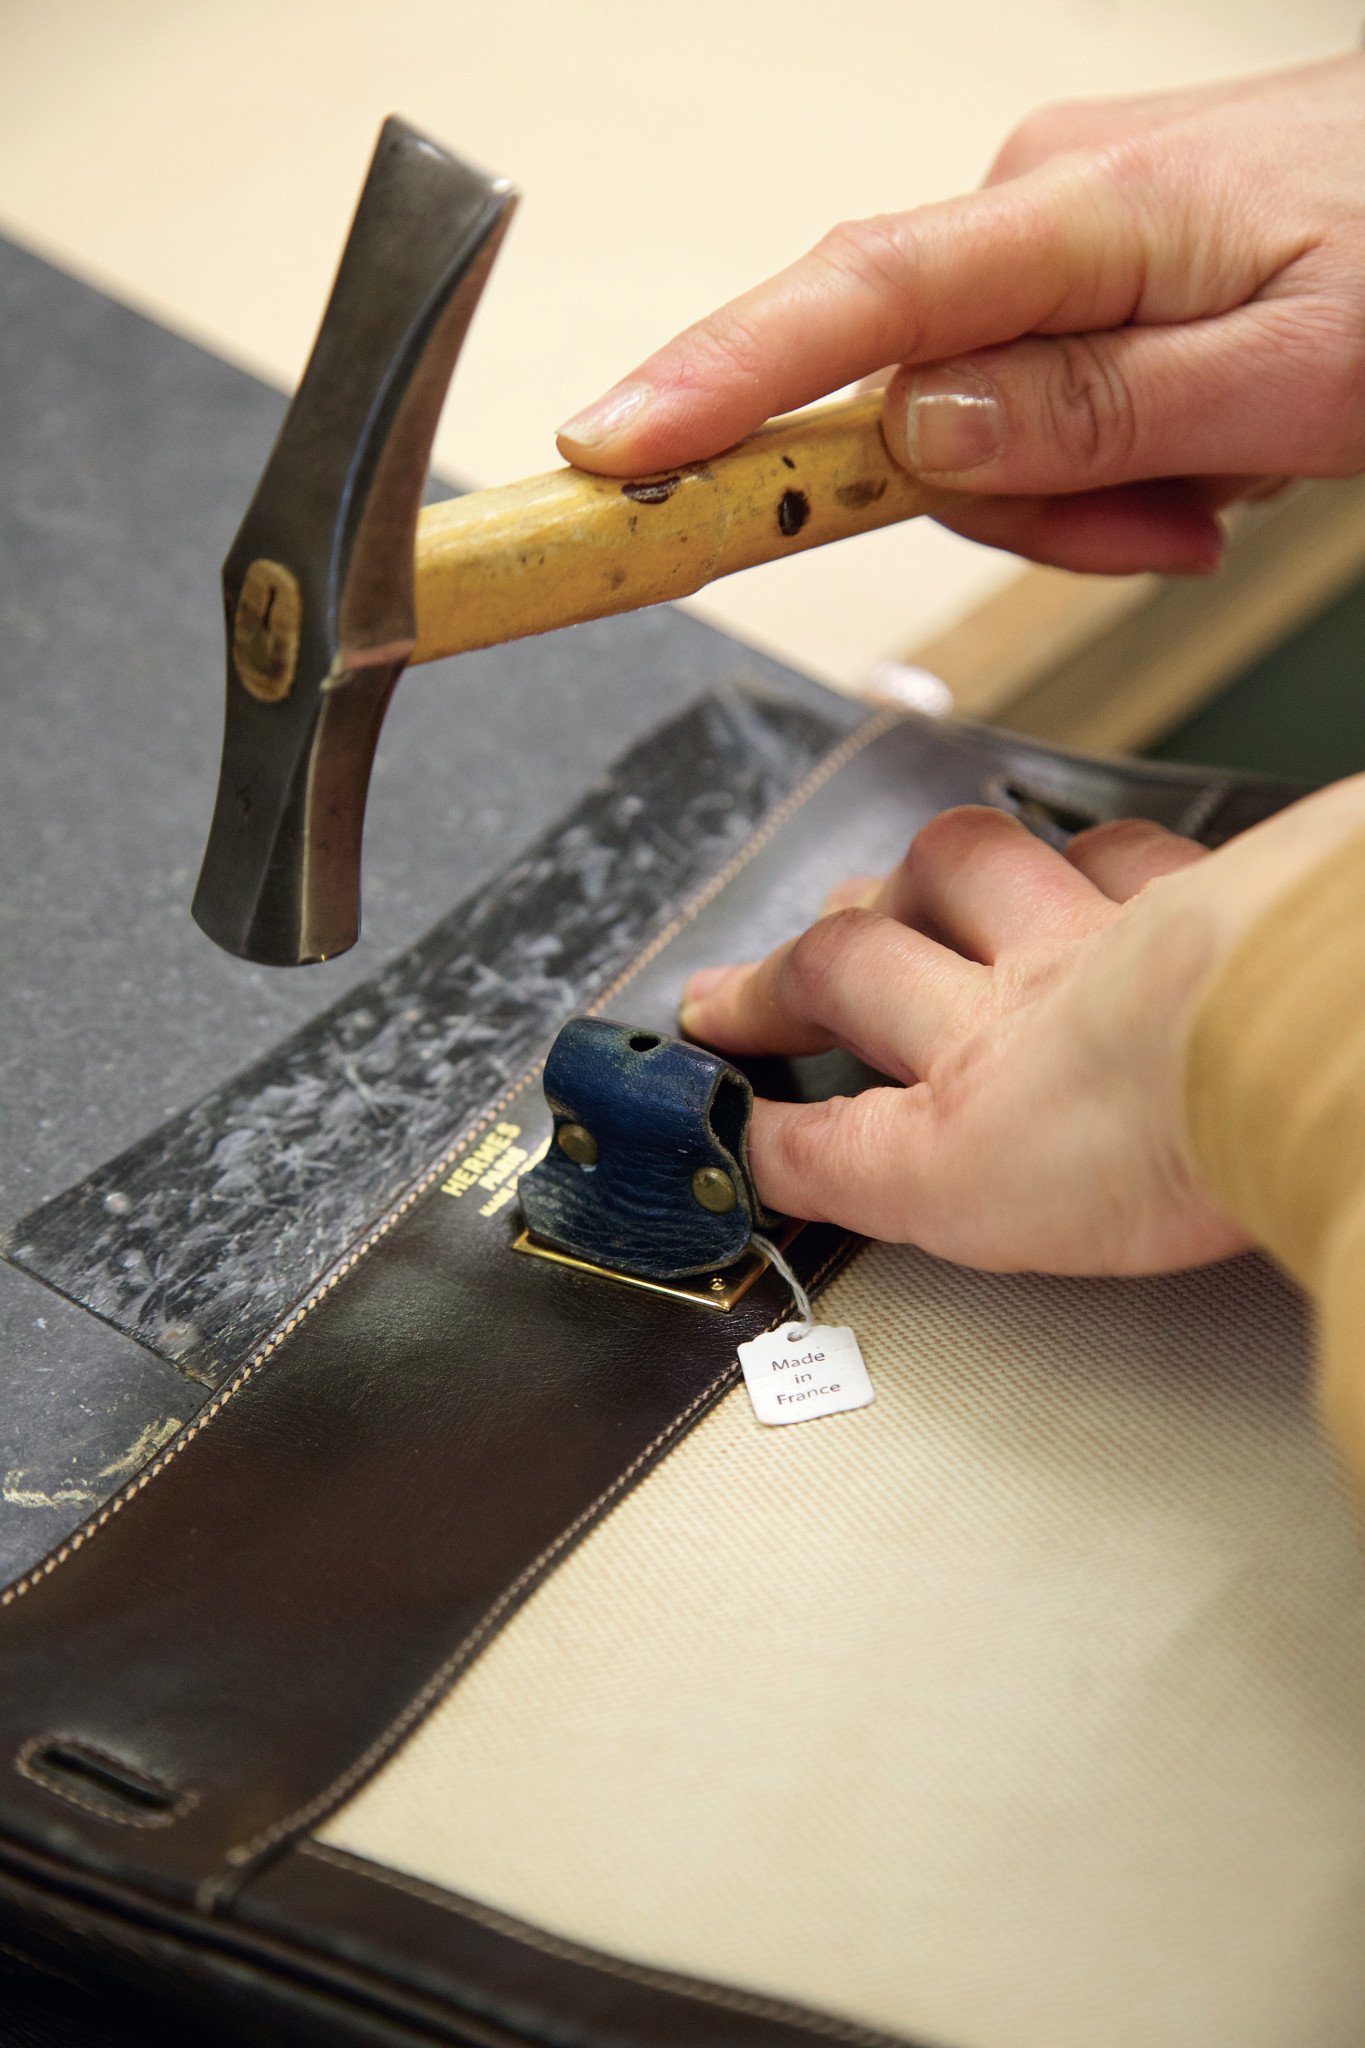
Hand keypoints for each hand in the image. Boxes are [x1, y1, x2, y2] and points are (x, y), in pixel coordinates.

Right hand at [558, 55, 1364, 576]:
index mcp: (1081, 211)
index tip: (608, 449)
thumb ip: (1098, 411)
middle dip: (1023, 506)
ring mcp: (1057, 232)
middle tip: (1173, 531)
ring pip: (978, 426)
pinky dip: (1103, 467)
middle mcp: (1040, 203)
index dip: (717, 380)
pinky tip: (1199, 461)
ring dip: (1082, 498)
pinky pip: (1031, 403)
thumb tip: (919, 431)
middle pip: (913, 402)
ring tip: (1213, 494)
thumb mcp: (1296, 373)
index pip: (857, 300)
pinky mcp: (1082, 268)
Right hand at [678, 779, 1364, 1273]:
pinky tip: (1082, 862)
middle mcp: (1012, 1014)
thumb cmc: (1184, 1144)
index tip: (731, 1133)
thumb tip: (804, 1183)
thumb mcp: (986, 1215)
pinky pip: (1118, 856)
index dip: (767, 1134)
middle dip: (785, 977)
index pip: (833, 1138)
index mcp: (967, 1128)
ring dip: (914, 881)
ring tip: (893, 891)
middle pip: (860, 965)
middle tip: (738, 987)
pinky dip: (1081, 857)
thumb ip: (876, 1189)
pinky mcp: (1191, 896)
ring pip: (972, 872)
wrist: (1281, 1030)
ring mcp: (1096, 939)